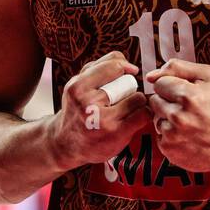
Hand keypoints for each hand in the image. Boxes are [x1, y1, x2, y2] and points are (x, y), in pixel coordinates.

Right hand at [48, 51, 150, 169]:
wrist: (66, 145)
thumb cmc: (77, 111)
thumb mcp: (78, 84)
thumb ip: (99, 67)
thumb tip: (129, 66)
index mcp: (78, 87)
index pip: (113, 65)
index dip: (124, 67)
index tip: (126, 73)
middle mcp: (88, 104)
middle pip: (128, 82)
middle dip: (129, 88)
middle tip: (120, 98)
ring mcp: (103, 120)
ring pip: (138, 99)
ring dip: (137, 103)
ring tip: (126, 109)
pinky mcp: (117, 134)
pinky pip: (144, 115)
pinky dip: (143, 115)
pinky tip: (133, 118)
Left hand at [146, 59, 209, 174]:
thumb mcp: (208, 77)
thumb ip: (178, 67)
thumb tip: (151, 75)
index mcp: (187, 95)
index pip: (159, 83)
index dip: (172, 87)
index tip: (184, 94)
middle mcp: (178, 116)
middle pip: (154, 101)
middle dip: (168, 102)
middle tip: (187, 108)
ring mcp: (173, 135)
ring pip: (156, 119)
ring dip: (168, 119)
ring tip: (189, 122)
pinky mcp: (170, 150)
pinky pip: (159, 136)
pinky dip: (170, 136)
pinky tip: (187, 135)